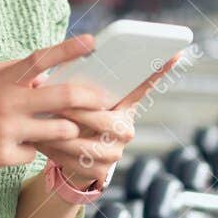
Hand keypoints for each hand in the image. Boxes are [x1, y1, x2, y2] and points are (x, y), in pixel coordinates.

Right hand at [0, 33, 116, 182]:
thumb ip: (9, 71)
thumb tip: (40, 70)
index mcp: (2, 80)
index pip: (41, 58)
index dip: (69, 49)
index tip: (92, 42)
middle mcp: (7, 102)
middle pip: (62, 95)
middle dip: (89, 97)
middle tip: (104, 100)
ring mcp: (7, 131)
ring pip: (58, 129)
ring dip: (66, 129)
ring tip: (63, 129)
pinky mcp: (4, 156)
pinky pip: (34, 153)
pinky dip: (30, 150)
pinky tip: (13, 148)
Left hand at [30, 51, 185, 188]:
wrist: (71, 159)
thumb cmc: (76, 118)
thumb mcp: (81, 98)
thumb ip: (85, 80)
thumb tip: (84, 45)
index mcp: (125, 106)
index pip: (144, 85)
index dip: (160, 70)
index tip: (175, 52)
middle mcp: (126, 129)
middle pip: (104, 120)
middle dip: (78, 112)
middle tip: (57, 104)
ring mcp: (115, 153)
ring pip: (86, 143)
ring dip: (61, 133)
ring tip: (41, 123)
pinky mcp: (101, 172)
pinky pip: (75, 161)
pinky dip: (55, 150)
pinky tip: (41, 140)